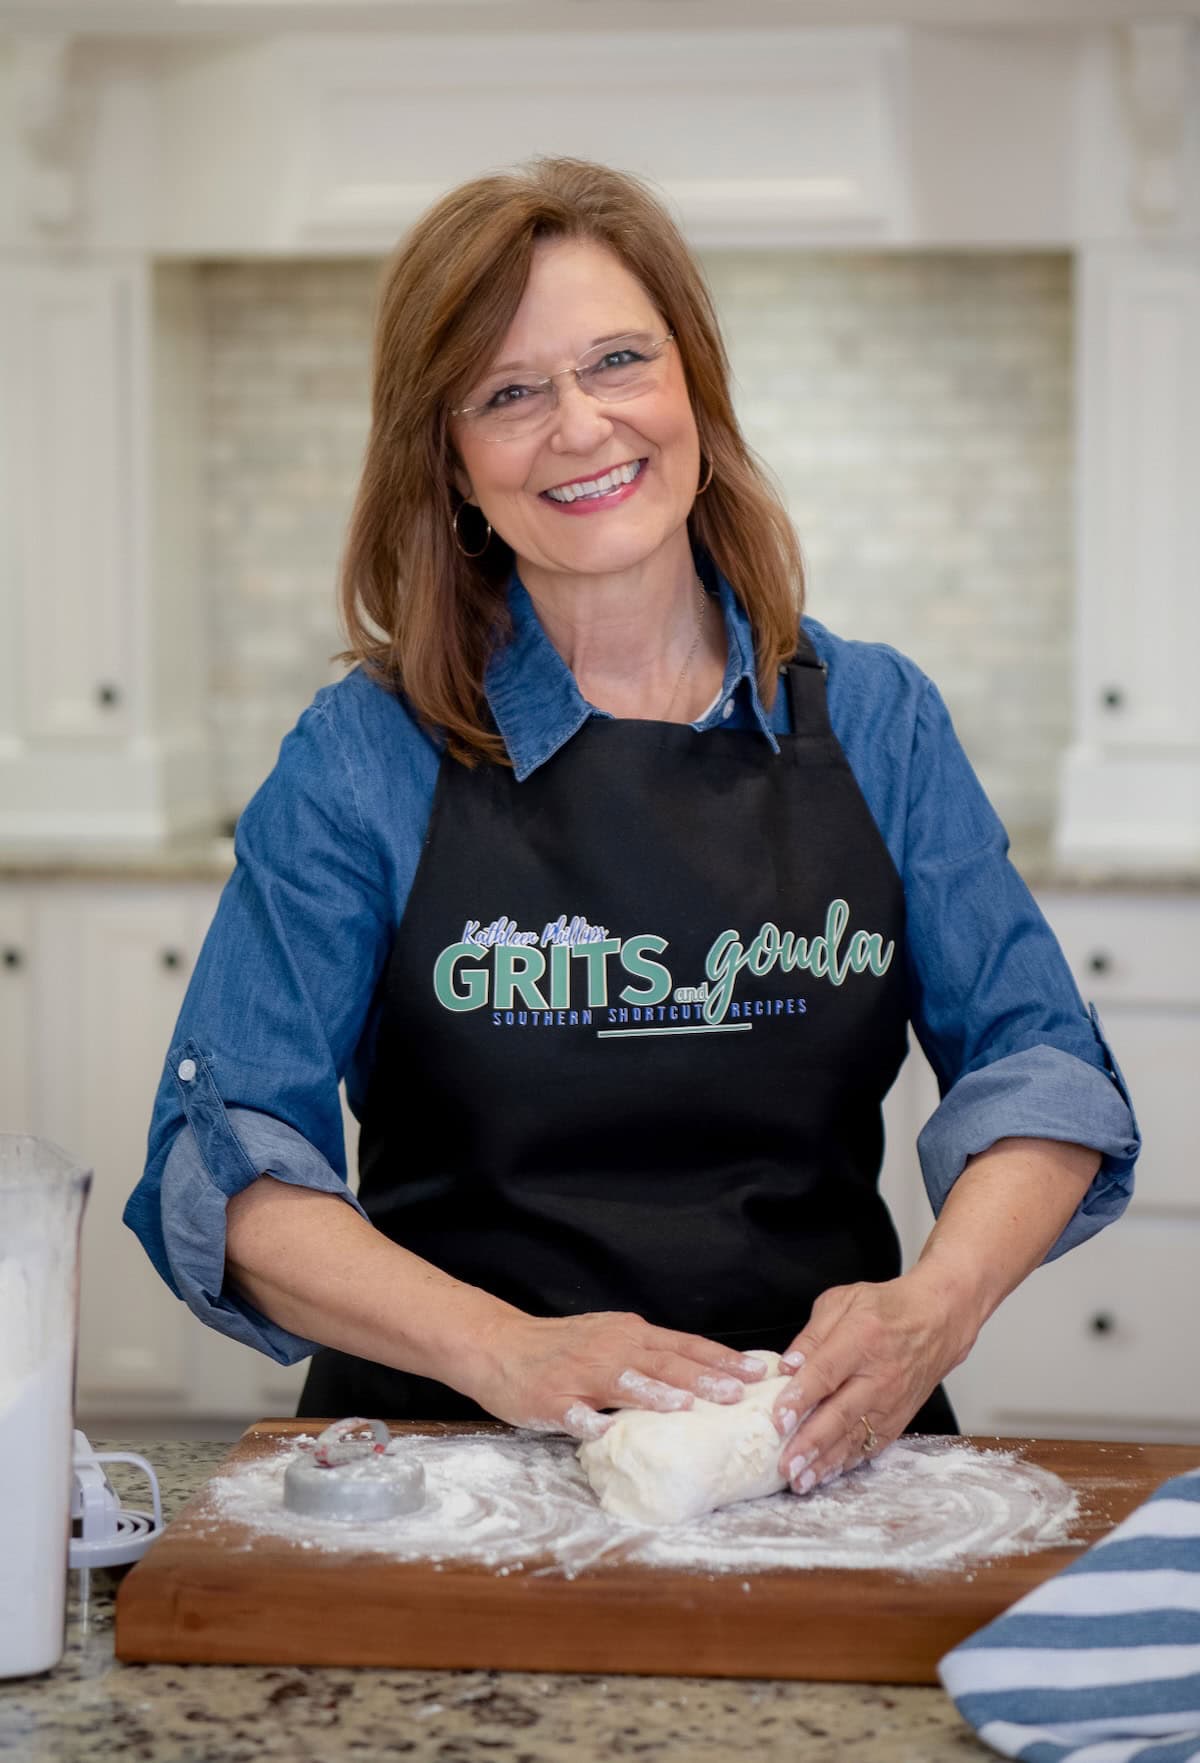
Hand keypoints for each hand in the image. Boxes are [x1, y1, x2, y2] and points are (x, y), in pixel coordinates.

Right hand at [461, 1309, 768, 1440]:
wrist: (500, 1345)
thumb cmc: (562, 1347)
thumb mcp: (609, 1337)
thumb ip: (648, 1353)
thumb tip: (700, 1375)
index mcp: (628, 1334)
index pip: (684, 1346)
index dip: (722, 1358)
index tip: (760, 1371)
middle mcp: (611, 1349)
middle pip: (664, 1363)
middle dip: (704, 1377)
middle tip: (740, 1393)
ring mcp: (580, 1374)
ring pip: (624, 1383)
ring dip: (655, 1394)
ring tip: (687, 1405)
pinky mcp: (552, 1399)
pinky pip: (574, 1413)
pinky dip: (589, 1422)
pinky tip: (603, 1432)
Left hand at [770, 1271, 977, 1492]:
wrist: (936, 1321)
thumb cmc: (885, 1309)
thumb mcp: (842, 1302)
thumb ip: (811, 1337)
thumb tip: (786, 1367)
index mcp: (861, 1338)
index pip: (826, 1373)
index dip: (800, 1397)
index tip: (777, 1418)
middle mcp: (879, 1376)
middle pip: (840, 1414)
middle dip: (810, 1443)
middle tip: (785, 1464)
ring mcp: (891, 1402)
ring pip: (854, 1437)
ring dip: (825, 1462)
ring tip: (799, 1481)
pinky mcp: (897, 1420)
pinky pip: (869, 1446)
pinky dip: (846, 1463)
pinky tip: (824, 1475)